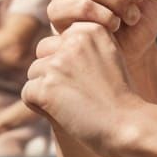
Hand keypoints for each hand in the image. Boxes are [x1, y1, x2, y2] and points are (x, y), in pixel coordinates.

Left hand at [24, 23, 142, 153]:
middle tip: (80, 92)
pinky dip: (40, 107)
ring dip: (47, 90)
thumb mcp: (109, 58)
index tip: (91, 78)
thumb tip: (50, 47)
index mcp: (91, 30)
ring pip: (33, 74)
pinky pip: (27, 94)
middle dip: (53, 72)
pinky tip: (63, 113)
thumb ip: (83, 47)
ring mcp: (58, 64)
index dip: (69, 61)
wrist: (129, 126)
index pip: (60, 39)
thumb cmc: (121, 98)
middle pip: (43, 52)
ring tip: (74, 104)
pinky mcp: (46, 87)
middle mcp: (73, 41)